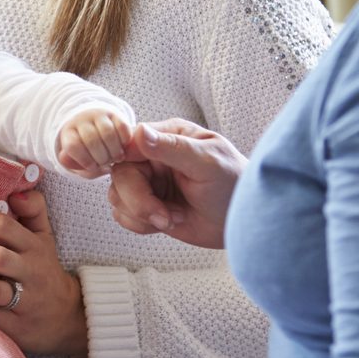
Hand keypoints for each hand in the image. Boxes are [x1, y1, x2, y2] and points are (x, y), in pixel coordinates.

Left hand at [58, 106, 134, 177]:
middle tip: (106, 163)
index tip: (92, 167)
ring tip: (116, 159)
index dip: (84, 160)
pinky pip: (122, 126)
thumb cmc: (86, 151)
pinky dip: (125, 140)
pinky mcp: (115, 114)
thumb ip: (84, 170)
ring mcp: (98, 115)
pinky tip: (123, 146)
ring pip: (107, 132)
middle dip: (101, 158)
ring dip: (114, 151)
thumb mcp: (80, 163)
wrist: (95, 127)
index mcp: (68, 133)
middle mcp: (82, 120)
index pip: (73, 145)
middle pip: (91, 140)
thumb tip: (95, 168)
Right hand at [108, 120, 246, 248]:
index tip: (140, 181)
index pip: (129, 142)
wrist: (242, 224)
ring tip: (171, 218)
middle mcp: (153, 157)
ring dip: (140, 214)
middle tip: (163, 216)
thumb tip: (140, 132)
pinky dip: (140, 224)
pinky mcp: (146, 206)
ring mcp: (148, 182)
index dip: (125, 161)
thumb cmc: (233, 186)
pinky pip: (122, 214)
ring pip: (116, 195)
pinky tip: (167, 223)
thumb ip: (173, 147)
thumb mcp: (208, 162)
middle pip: (120, 174)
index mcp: (168, 136)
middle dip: (138, 200)